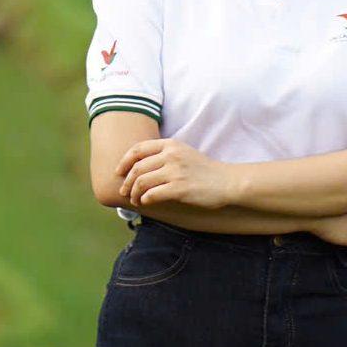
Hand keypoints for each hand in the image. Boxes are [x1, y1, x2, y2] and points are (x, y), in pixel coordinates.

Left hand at [114, 139, 234, 209]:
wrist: (227, 182)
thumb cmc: (204, 170)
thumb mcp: (184, 154)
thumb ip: (164, 156)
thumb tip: (137, 168)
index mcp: (171, 144)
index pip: (138, 149)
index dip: (124, 161)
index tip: (119, 172)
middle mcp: (171, 155)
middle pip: (137, 168)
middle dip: (127, 182)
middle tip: (125, 192)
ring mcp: (175, 171)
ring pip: (141, 182)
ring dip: (134, 193)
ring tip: (136, 200)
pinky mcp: (179, 188)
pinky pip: (152, 194)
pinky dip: (145, 200)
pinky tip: (147, 202)